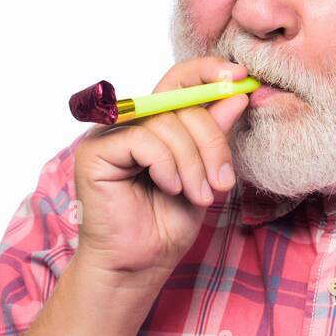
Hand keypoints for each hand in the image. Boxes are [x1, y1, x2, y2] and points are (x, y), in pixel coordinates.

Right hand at [72, 57, 250, 290]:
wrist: (141, 264)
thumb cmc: (169, 222)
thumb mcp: (207, 173)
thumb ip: (217, 134)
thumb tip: (237, 94)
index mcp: (159, 121)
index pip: (182, 79)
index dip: (210, 71)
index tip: (240, 77)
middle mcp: (134, 121)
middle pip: (182, 103)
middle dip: (212, 142)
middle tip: (223, 181)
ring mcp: (112, 135)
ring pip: (166, 123)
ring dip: (193, 163)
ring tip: (199, 195)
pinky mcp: (95, 152)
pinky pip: (143, 140)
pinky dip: (166, 166)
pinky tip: (170, 189)